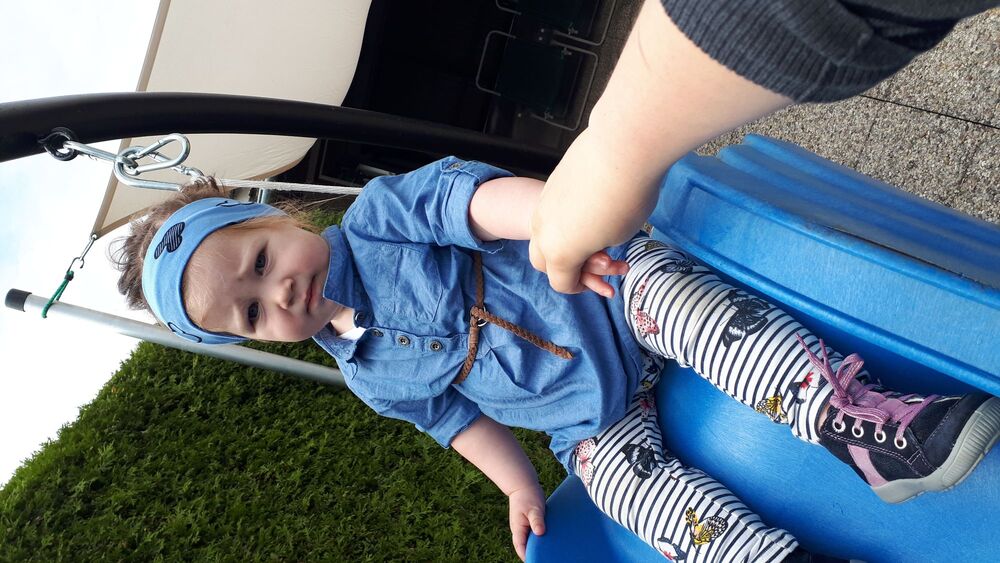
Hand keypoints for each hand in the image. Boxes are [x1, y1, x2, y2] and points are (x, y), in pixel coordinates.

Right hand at [508, 484, 545, 561]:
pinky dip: (540, 538)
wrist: (523, 484)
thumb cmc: (528, 495)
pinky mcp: (529, 523)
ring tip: (549, 552)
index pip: (521, 548)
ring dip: (538, 546)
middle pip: (525, 547)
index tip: (537, 561)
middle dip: (534, 553)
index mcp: (518, 529)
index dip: (527, 556)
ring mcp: (523, 527)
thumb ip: (537, 520)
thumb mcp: (534, 508)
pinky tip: (550, 540)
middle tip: (546, 558)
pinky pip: (534, 534)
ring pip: (530, 541)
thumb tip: (540, 533)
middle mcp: (519, 530)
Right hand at [529, 129, 657, 294]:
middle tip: (597, 261)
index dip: (582, 286)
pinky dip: (567, 218)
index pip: (562, 282)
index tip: (603, 282)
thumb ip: (596, 248)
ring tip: (601, 233)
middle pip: (543, 261)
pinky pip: (552, 210)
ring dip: (566, 241)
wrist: (622, 146)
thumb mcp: (617, 237)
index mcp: (559, 252)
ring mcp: (544, 204)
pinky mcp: (552, 182)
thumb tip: (591, 241)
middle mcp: (542, 230)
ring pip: (544, 233)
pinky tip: (594, 208)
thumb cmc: (627, 200)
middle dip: (566, 267)